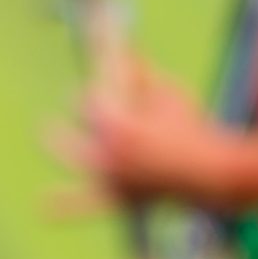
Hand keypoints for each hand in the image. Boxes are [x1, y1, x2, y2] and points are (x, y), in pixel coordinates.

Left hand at [49, 50, 247, 213]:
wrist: (214, 176)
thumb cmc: (194, 130)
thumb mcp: (169, 93)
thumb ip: (139, 73)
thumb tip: (120, 51)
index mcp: (113, 123)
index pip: (92, 93)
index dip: (102, 78)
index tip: (108, 65)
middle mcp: (103, 152)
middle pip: (79, 115)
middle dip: (83, 102)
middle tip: (92, 97)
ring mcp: (108, 177)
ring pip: (72, 154)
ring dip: (59, 141)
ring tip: (49, 130)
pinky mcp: (117, 199)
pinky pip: (85, 205)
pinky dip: (65, 206)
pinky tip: (43, 206)